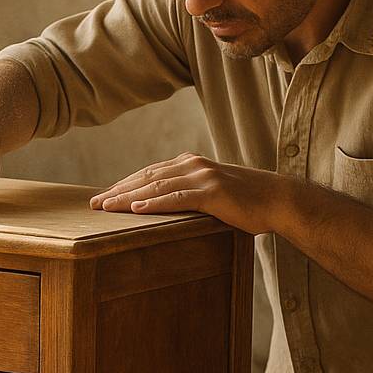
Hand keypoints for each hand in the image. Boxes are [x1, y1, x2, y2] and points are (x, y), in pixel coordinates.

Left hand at [89, 152, 277, 234]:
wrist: (278, 199)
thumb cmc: (246, 201)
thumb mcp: (211, 192)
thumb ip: (188, 193)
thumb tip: (165, 206)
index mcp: (190, 163)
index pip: (149, 173)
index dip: (124, 184)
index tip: (103, 196)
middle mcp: (192, 165)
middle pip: (146, 177)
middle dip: (117, 190)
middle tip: (93, 203)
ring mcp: (202, 176)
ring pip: (156, 186)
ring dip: (128, 197)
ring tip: (106, 207)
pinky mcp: (212, 192)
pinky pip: (178, 198)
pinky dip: (155, 202)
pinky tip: (137, 208)